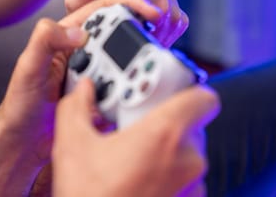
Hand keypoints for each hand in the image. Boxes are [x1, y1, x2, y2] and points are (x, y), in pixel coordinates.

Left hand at [0, 0, 160, 193]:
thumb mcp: (27, 69)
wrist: (24, 142)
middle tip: (154, 47)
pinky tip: (134, 97)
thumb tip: (76, 31)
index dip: (127, 4)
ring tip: (140, 79)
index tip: (149, 11)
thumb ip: (44, 42)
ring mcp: (93, 73)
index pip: (100, 10)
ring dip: (136, 68)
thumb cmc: (20, 105)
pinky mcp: (101, 94)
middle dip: (140, 37)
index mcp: (65, 36)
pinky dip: (133, 89)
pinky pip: (124, 87)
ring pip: (125, 62)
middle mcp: (82, 51)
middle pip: (120, 34)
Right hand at [53, 79, 220, 196]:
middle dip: (163, 120)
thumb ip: (77, 107)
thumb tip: (82, 90)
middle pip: (189, 123)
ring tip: (130, 155)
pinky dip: (166, 173)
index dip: (186, 88)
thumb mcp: (72, 146)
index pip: (204, 97)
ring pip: (186, 151)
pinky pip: (184, 177)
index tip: (163, 89)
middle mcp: (188, 161)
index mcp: (165, 135)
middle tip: (133, 124)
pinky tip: (137, 178)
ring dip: (163, 149)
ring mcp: (192, 187)